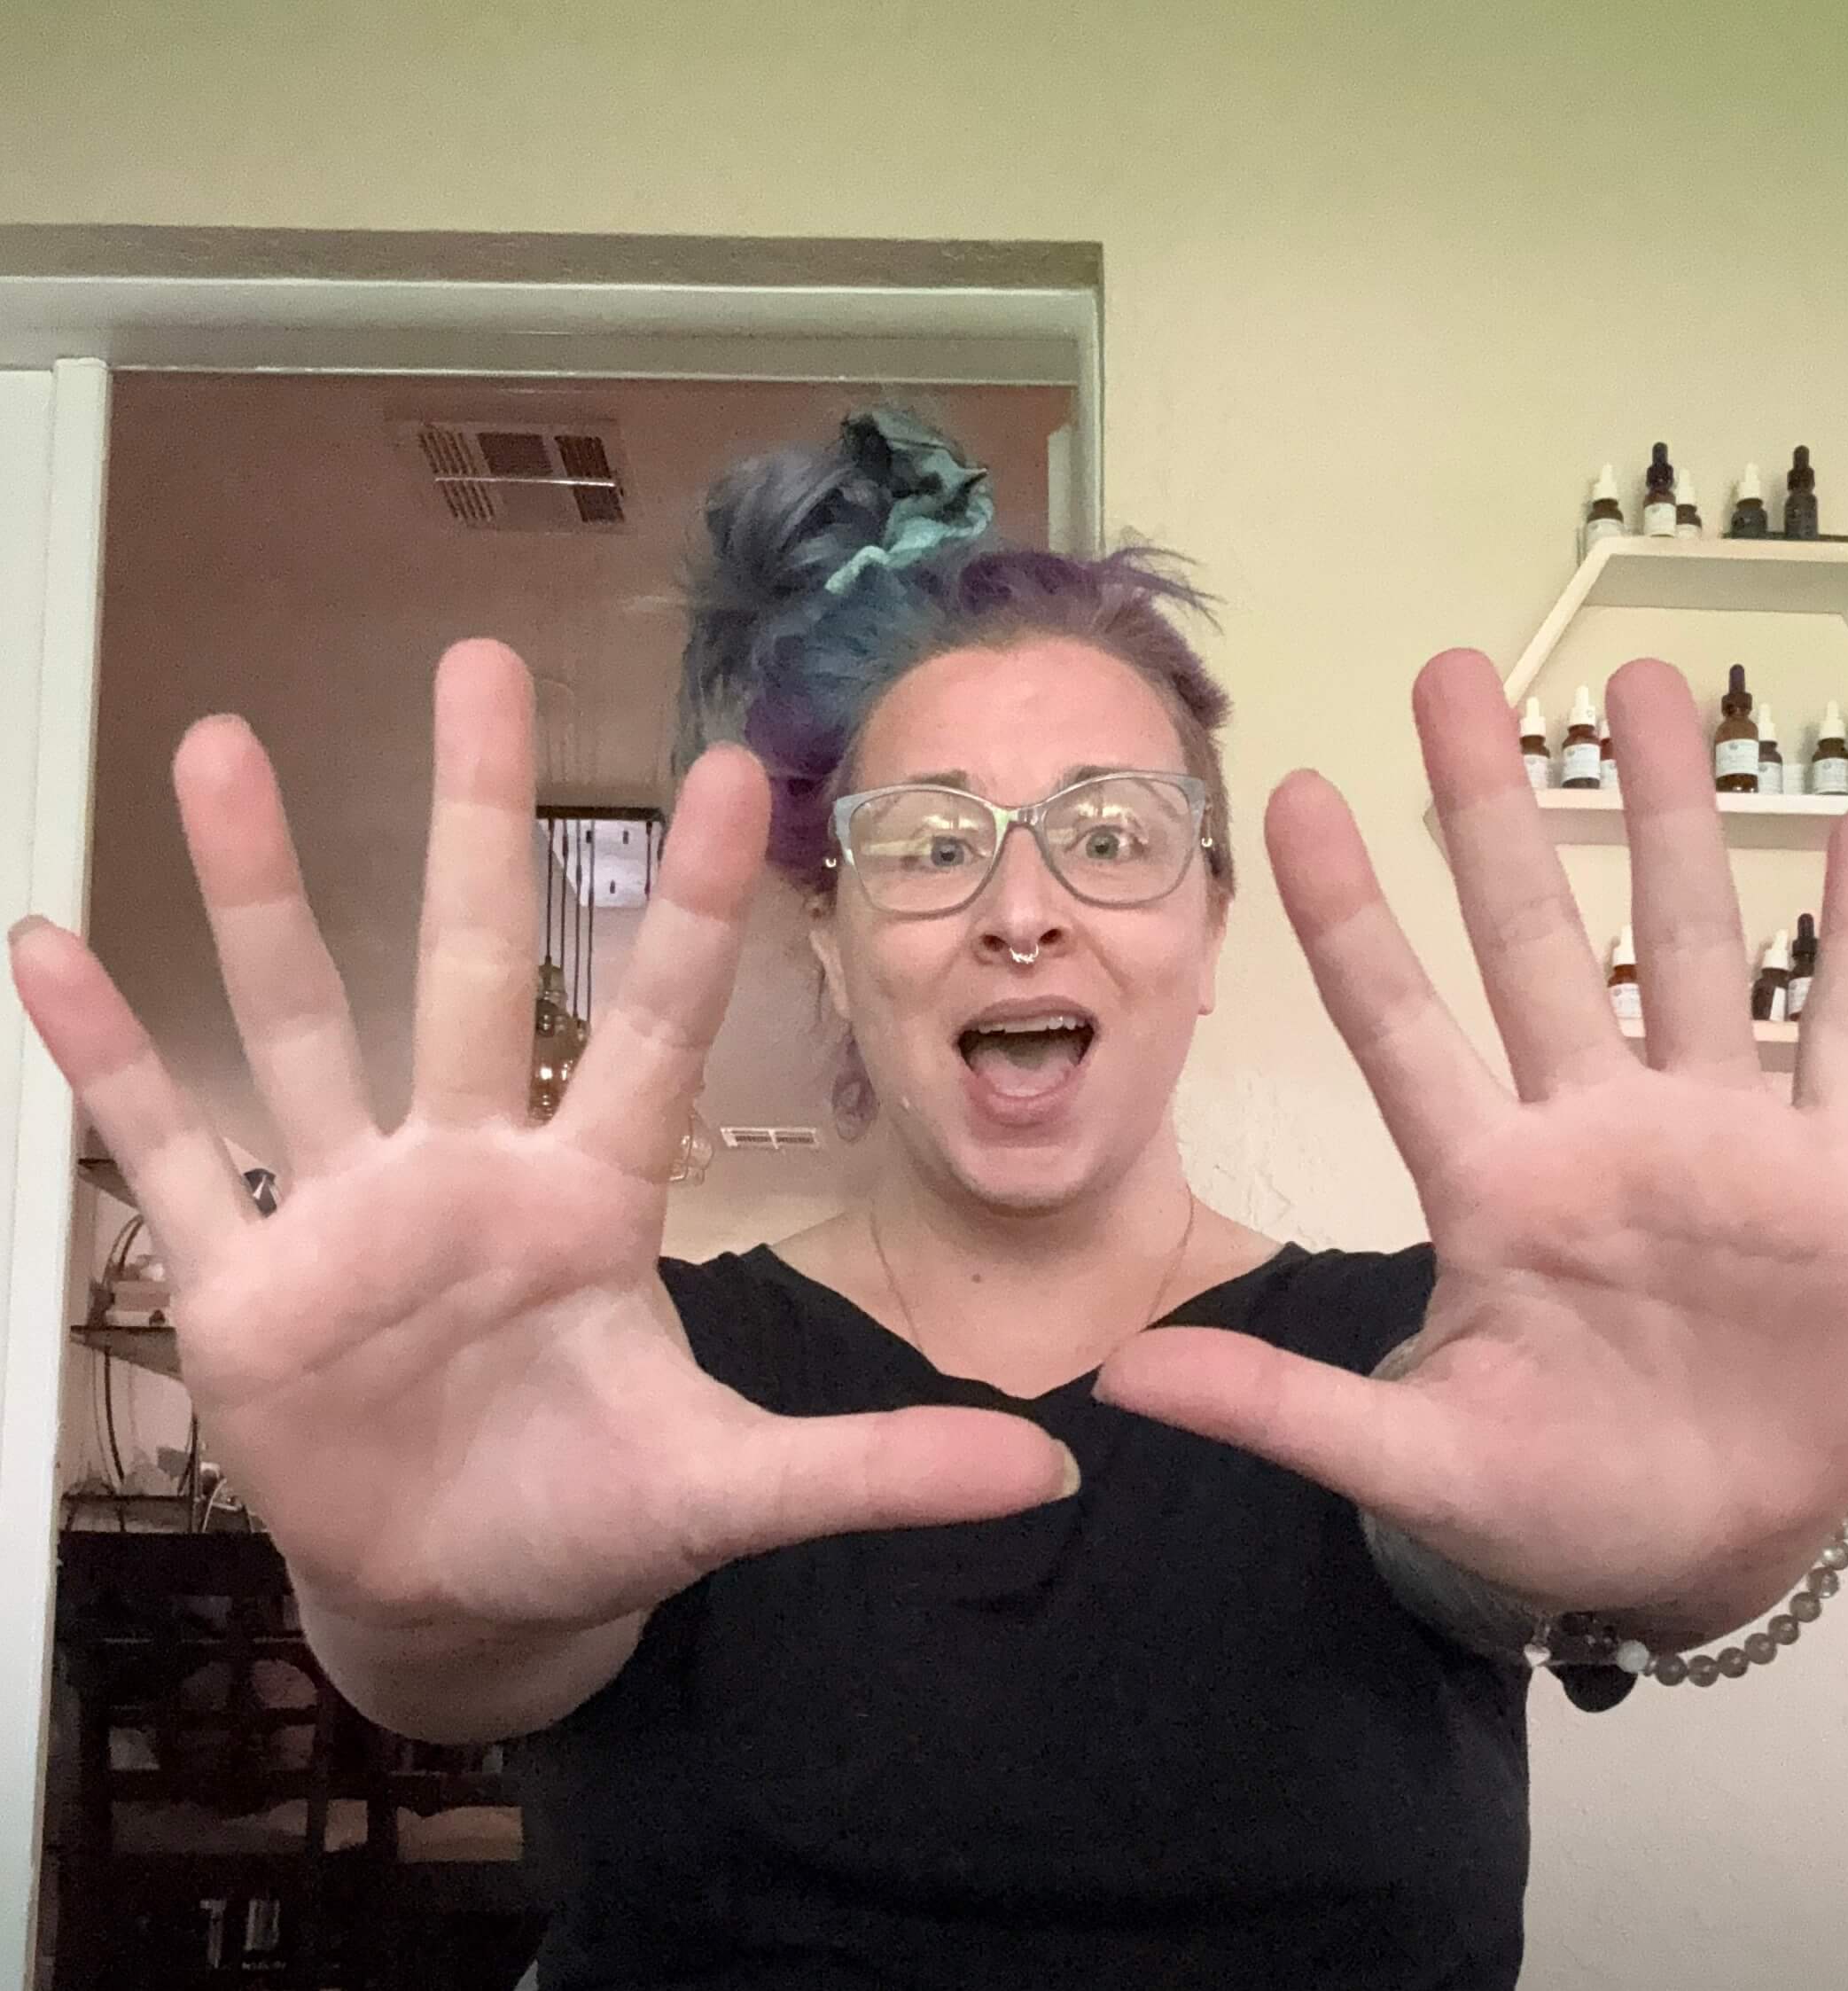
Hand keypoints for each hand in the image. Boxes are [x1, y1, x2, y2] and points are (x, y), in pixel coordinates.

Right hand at [10, 639, 1073, 1634]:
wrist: (461, 1592)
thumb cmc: (595, 1516)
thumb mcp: (735, 1491)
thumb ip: (877, 1471)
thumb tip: (1059, 1475)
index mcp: (593, 1201)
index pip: (657, 1026)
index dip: (696, 906)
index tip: (735, 767)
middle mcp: (469, 1170)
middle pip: (473, 966)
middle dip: (472, 819)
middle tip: (475, 658)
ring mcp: (343, 1214)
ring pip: (301, 1021)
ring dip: (257, 891)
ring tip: (220, 742)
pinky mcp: (240, 1289)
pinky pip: (161, 1155)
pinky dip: (104, 1063)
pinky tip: (46, 945)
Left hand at [1094, 651, 1847, 1627]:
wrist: (1705, 1548)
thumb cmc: (1549, 1499)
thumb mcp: (1414, 1461)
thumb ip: (1281, 1409)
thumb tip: (1116, 1376)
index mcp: (1488, 1187)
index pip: (1398, 1023)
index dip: (1348, 915)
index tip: (1291, 794)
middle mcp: (1591, 1130)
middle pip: (1536, 938)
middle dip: (1497, 808)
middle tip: (1450, 675)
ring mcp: (1713, 1140)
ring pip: (1689, 945)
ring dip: (1671, 818)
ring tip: (1644, 687)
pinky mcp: (1831, 1178)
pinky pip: (1847, 1036)